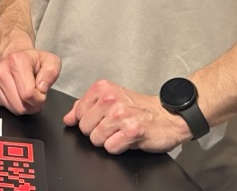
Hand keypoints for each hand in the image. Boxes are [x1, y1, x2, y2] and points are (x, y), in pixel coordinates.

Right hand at [0, 48, 61, 114]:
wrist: (15, 56)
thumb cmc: (32, 61)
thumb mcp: (50, 62)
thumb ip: (51, 73)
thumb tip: (41, 87)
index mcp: (17, 61)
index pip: (28, 95)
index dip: (39, 98)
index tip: (40, 91)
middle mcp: (1, 71)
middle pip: (20, 106)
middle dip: (31, 105)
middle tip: (34, 93)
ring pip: (12, 109)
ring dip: (22, 105)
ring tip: (24, 92)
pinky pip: (2, 108)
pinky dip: (11, 105)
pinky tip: (14, 93)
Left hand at [63, 79, 190, 153]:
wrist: (168, 116)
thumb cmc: (140, 108)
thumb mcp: (111, 99)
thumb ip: (86, 107)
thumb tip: (68, 118)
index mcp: (103, 88)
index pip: (77, 113)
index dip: (88, 121)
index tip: (102, 119)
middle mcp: (110, 99)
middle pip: (85, 128)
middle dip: (97, 132)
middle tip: (114, 126)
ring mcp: (121, 115)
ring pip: (96, 139)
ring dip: (108, 141)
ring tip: (121, 132)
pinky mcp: (131, 131)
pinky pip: (110, 148)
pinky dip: (118, 148)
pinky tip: (128, 139)